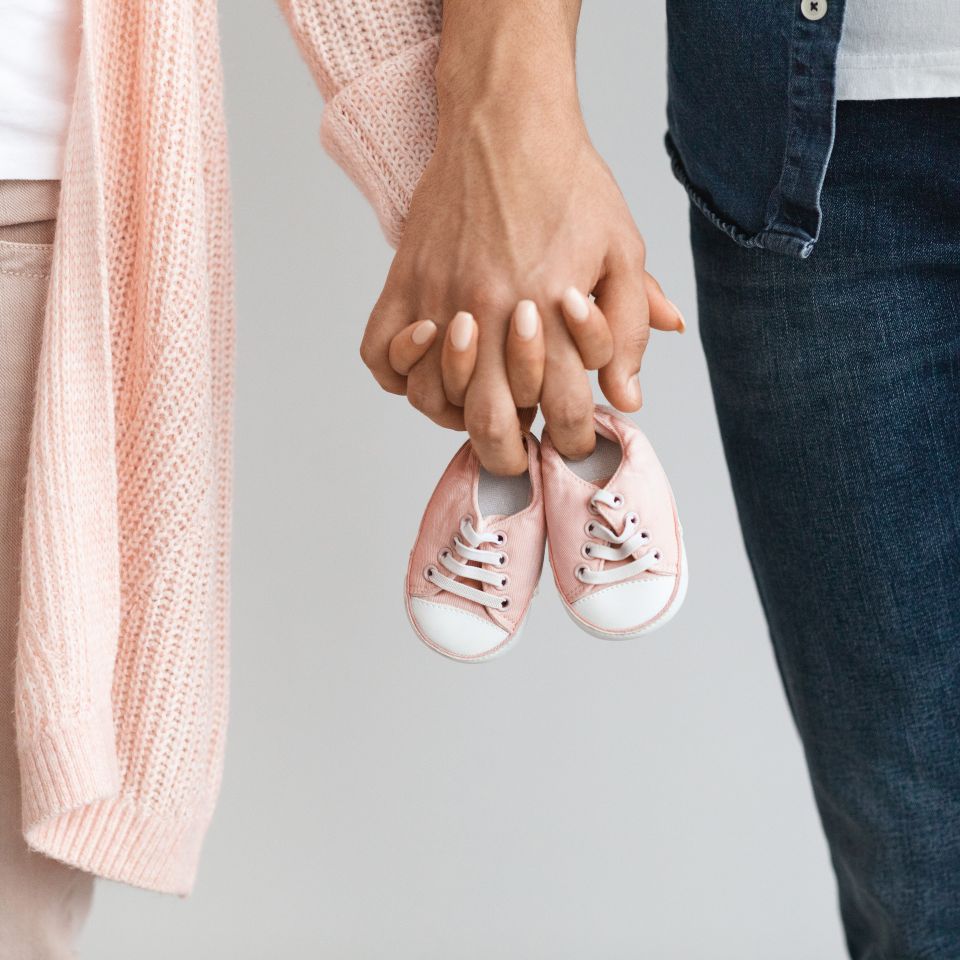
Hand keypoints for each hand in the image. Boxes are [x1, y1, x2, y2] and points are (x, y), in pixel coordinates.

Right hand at [360, 0, 682, 474]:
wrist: (506, 119)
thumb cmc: (570, 183)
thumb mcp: (622, 250)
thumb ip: (627, 328)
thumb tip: (627, 399)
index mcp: (550, 313)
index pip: (561, 412)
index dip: (572, 441)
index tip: (571, 443)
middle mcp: (490, 315)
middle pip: (490, 423)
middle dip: (510, 456)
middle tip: (518, 455)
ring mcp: (439, 298)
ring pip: (430, 398)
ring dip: (456, 417)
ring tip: (477, 407)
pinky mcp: (403, 280)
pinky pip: (381, 354)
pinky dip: (399, 373)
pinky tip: (428, 367)